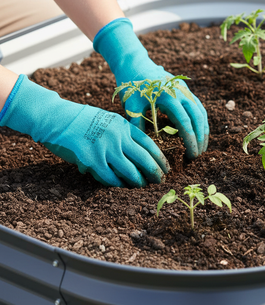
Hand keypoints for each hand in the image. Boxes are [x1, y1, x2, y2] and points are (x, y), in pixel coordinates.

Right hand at [0, 75, 168, 186]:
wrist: (57, 117)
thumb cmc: (82, 119)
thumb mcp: (108, 120)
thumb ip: (122, 134)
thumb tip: (135, 153)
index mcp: (124, 126)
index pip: (149, 144)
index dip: (159, 158)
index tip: (166, 167)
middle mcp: (118, 137)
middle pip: (144, 159)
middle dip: (154, 172)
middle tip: (160, 181)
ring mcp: (106, 148)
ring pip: (130, 170)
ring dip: (138, 181)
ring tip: (142, 186)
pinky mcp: (92, 160)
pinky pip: (110, 177)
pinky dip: (117, 184)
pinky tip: (121, 187)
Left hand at [93, 18, 208, 158]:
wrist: (135, 64)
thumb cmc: (132, 88)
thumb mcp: (132, 107)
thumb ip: (139, 126)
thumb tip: (147, 148)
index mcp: (168, 97)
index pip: (185, 122)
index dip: (190, 140)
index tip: (191, 155)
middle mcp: (181, 93)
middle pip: (198, 118)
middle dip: (200, 138)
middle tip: (198, 155)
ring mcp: (185, 90)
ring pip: (201, 112)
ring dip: (203, 130)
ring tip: (202, 147)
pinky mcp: (186, 90)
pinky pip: (198, 107)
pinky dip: (201, 121)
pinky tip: (199, 133)